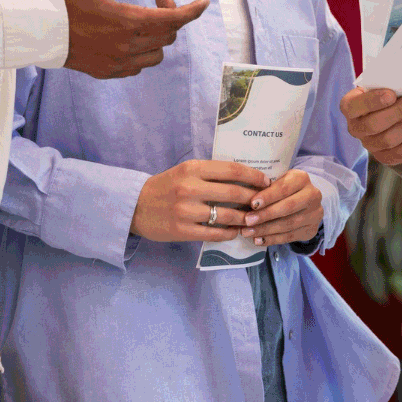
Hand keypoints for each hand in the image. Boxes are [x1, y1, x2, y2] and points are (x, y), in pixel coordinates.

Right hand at [55, 0, 208, 78]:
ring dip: (159, 35)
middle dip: (171, 15)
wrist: (34, 28)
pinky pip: (138, 65)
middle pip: (168, 35)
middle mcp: (125, 47)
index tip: (203, 2)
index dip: (192, 11)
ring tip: (143, 17)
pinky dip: (143, 51)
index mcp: (126, 22)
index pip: (173, 20)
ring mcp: (116, 63)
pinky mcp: (106, 72)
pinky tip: (130, 36)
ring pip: (156, 54)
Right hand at [131, 160, 269, 242]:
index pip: (232, 170)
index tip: (266, 181)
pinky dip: (230, 233)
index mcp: (193, 168)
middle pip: (234, 193)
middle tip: (266, 203)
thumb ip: (210, 173)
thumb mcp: (185, 171)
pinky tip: (236, 231)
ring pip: (228, 216)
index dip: (254, 176)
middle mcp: (190, 187)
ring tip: (254, 219)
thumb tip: (245, 178)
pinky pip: (215, 233)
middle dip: (255, 199)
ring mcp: (186, 211)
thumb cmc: (165, 186)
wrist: (135, 205)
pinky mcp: (183, 230)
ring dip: (245, 218)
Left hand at [241, 169, 322, 246]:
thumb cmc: (283, 189)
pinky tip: (258, 240)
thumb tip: (243, 198)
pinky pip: (290, 236)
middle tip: (247, 220)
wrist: (304, 202)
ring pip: (288, 224)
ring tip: (248, 232)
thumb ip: (265, 188)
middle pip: (288, 207)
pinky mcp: (311, 229)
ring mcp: (315, 214)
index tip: (252, 204)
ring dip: (266, 229)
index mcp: (302, 178)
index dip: (268, 196)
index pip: (284, 188)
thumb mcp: (277, 181)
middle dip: (265, 215)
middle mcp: (313, 195)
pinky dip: (272, 239)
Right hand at [338, 87, 401, 164]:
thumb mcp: (383, 84)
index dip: (371, 101)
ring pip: (389, 139)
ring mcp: (370, 145)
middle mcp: (355, 128)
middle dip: (399, 111)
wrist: (393, 111)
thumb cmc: (386, 92)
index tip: (391, 94)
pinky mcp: (385, 157)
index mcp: (349, 107)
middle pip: (374, 125)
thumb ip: (389, 83)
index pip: (353, 106)